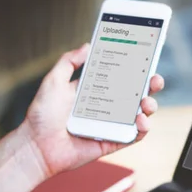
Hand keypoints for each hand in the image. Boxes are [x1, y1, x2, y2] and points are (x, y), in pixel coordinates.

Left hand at [20, 43, 164, 176]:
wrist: (36, 145)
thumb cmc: (42, 116)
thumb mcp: (53, 81)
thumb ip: (69, 62)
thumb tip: (88, 45)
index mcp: (95, 91)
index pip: (121, 76)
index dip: (135, 68)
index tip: (145, 58)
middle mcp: (106, 107)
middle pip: (136, 94)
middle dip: (150, 85)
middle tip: (155, 79)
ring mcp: (111, 125)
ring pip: (140, 114)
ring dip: (150, 107)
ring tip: (145, 103)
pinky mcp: (112, 142)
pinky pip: (134, 136)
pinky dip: (143, 129)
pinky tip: (141, 121)